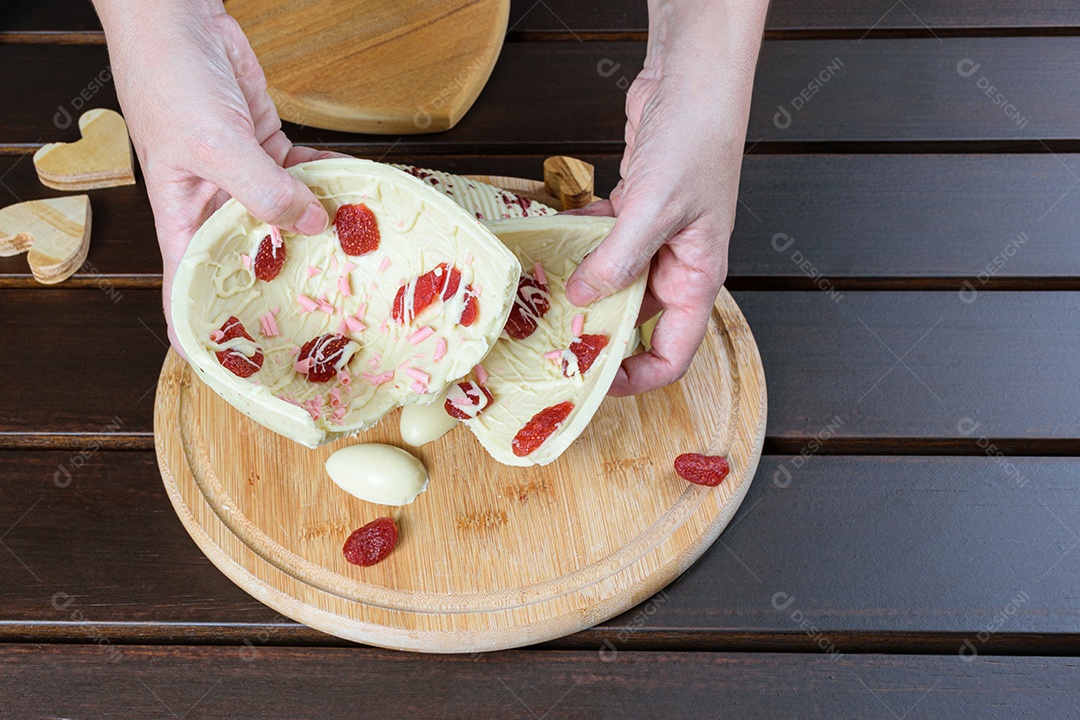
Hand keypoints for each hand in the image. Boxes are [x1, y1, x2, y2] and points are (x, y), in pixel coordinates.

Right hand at [95, 0, 345, 349]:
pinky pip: (308, 179)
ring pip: (290, 223)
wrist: (178, 20)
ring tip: (367, 263)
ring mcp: (246, 181)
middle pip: (254, 265)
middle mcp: (216, 210)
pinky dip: (334, 187)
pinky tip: (364, 201)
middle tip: (337, 317)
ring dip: (324, 237)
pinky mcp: (270, 151)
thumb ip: (263, 190)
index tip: (246, 372)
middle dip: (289, 289)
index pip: (190, 294)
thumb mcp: (213, 146)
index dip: (211, 336)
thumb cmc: (170, 82)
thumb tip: (313, 225)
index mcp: (184, 222)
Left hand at [564, 0, 767, 395]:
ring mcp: (654, 238)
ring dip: (581, 288)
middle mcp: (677, 265)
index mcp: (697, 277)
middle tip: (551, 341)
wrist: (694, 80)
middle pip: (636, 322)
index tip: (596, 381)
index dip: (638, 376)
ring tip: (541, 296)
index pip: (674, 352)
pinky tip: (552, 244)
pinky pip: (601, 243)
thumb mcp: (655, 209)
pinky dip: (578, 245)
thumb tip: (585, 297)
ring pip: (614, 282)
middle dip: (597, 333)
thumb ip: (619, 259)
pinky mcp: (633, 211)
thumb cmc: (698, 141)